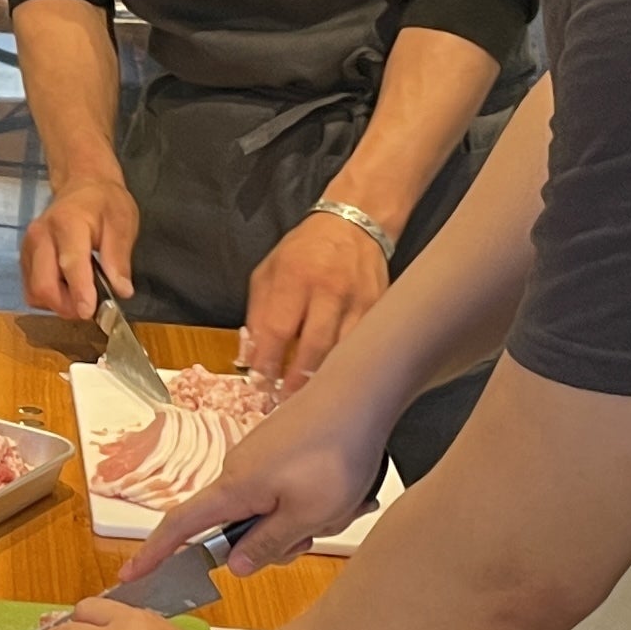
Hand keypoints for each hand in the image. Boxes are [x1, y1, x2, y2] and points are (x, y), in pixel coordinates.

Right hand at [20, 175, 140, 321]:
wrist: (82, 184)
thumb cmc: (104, 203)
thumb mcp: (123, 223)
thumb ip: (119, 258)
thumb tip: (122, 291)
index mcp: (67, 223)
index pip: (69, 264)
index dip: (79, 292)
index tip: (88, 312)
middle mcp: (40, 237)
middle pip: (43, 285)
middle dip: (66, 306)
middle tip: (91, 308)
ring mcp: (27, 248)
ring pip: (34, 292)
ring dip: (57, 304)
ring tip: (81, 296)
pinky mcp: (24, 258)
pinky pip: (31, 289)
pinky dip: (48, 298)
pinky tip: (67, 288)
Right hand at [128, 379, 388, 576]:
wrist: (361, 391)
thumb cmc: (336, 451)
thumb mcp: (308, 514)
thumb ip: (269, 544)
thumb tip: (236, 565)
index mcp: (235, 488)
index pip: (181, 526)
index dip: (154, 553)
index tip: (130, 575)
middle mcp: (238, 470)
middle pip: (238, 527)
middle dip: (274, 542)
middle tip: (312, 535)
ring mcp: (260, 457)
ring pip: (270, 510)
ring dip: (303, 519)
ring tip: (338, 505)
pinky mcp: (280, 448)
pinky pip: (286, 490)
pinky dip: (312, 500)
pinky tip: (343, 488)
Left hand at [243, 209, 390, 384]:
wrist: (354, 226)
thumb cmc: (304, 252)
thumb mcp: (268, 272)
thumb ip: (257, 313)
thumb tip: (251, 357)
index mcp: (295, 277)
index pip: (278, 329)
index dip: (268, 362)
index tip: (260, 385)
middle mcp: (329, 290)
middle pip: (314, 347)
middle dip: (297, 381)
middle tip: (284, 403)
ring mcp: (359, 301)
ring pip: (343, 352)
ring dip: (323, 379)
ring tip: (307, 399)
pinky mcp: (379, 310)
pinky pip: (363, 346)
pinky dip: (347, 365)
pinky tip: (335, 379)